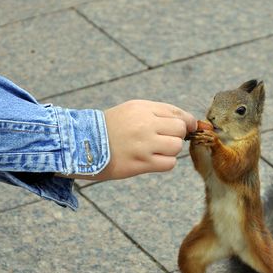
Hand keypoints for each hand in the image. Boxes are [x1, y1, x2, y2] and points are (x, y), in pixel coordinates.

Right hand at [81, 100, 196, 179]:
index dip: (188, 122)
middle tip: (162, 139)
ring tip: (154, 150)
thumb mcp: (132, 110)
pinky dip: (164, 163)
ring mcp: (143, 145)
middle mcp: (145, 124)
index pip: (178, 114)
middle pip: (180, 130)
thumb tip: (188, 123)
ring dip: (170, 150)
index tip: (189, 128)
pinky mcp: (141, 163)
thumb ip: (158, 113)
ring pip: (176, 147)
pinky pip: (169, 163)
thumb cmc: (112, 128)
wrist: (83, 145)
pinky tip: (152, 160)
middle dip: (176, 136)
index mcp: (143, 109)